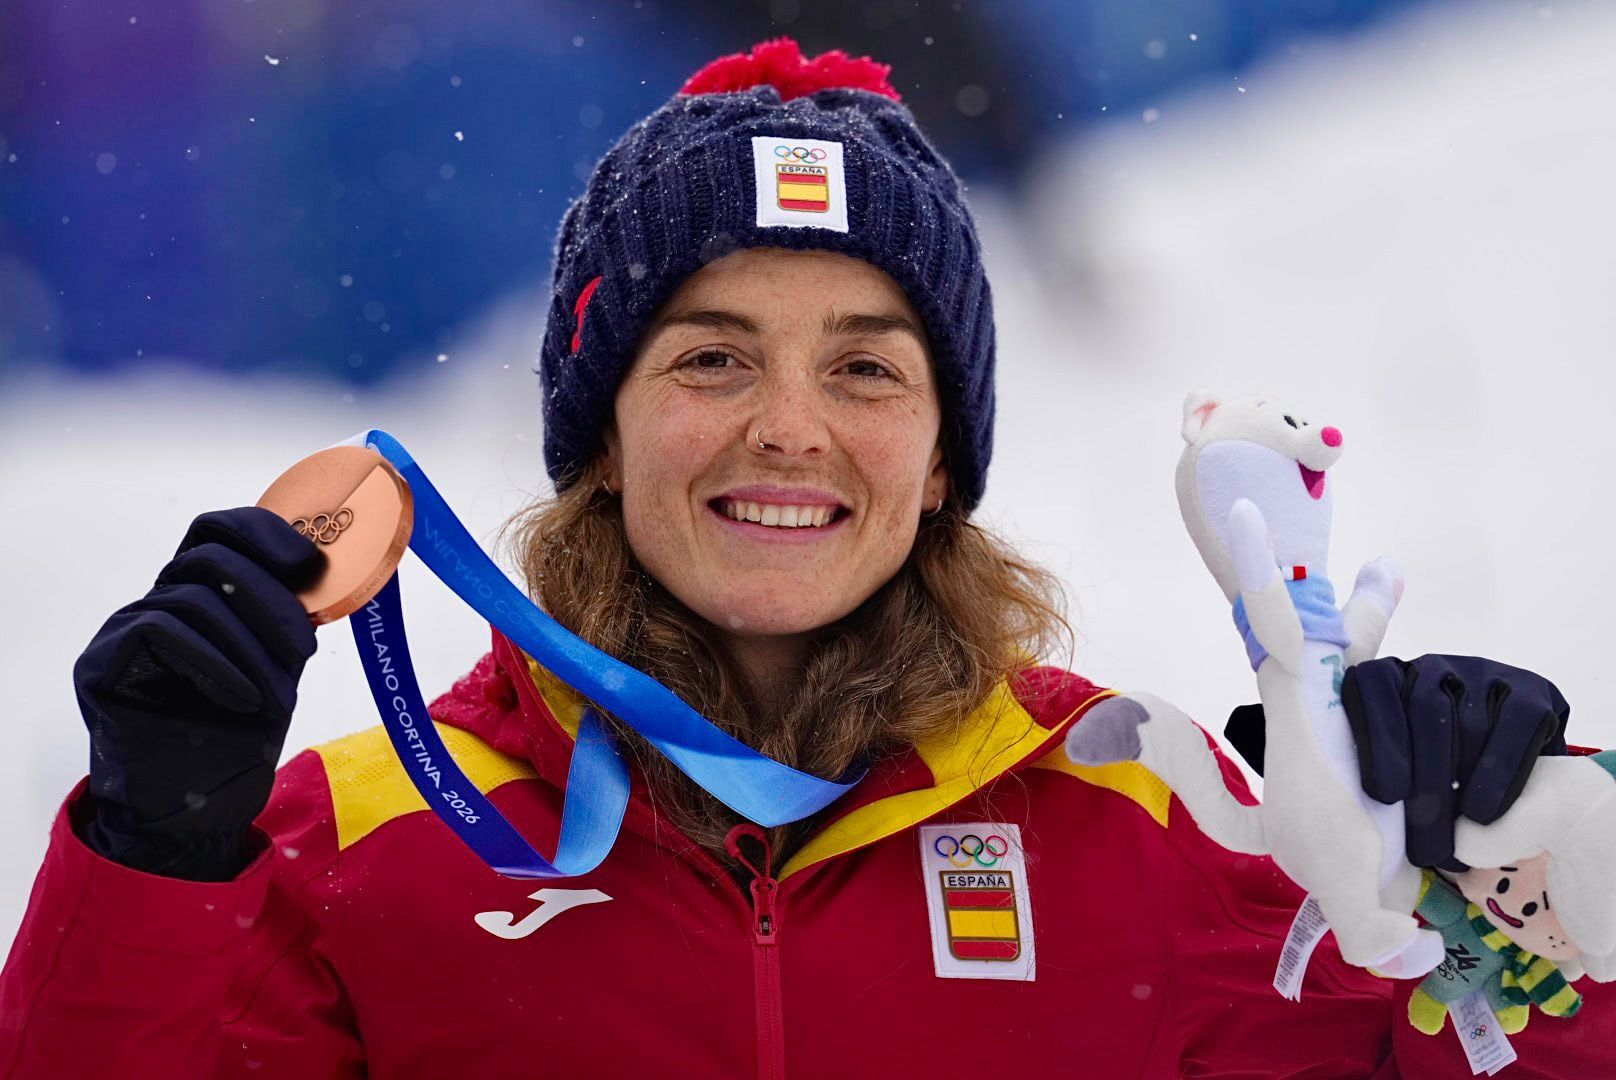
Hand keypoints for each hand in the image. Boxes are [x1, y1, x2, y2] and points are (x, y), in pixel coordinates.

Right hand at [73, 507, 324, 879]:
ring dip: (250, 644)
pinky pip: (159, 630)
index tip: (307, 559)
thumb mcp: (279, 667)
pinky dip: (213, 660)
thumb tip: (330, 569)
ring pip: (190, 596)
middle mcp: (158, 602)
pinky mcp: (101, 664)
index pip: (219, 531)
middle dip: (269, 595)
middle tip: (304, 647)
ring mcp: (124, 630)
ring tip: (277, 693)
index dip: (262, 531)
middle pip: (208, 554)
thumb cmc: (238, 737)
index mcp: (201, 594)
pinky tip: (243, 697)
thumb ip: (290, 619)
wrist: (194, 813)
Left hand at [1342, 654, 1569, 869]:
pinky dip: (1501, 772)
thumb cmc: (1438, 780)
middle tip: (1423, 846)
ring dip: (1460, 787)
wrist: (1512, 771)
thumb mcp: (1398, 775)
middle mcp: (1433, 666)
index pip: (1373, 686)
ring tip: (1452, 844)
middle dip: (1423, 783)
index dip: (1379, 737)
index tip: (1384, 794)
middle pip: (1424, 710)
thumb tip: (1364, 818)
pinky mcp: (1532, 689)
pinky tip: (1486, 812)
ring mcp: (1484, 672)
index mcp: (1389, 675)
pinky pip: (1518, 725)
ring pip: (1469, 723)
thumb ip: (1378, 777)